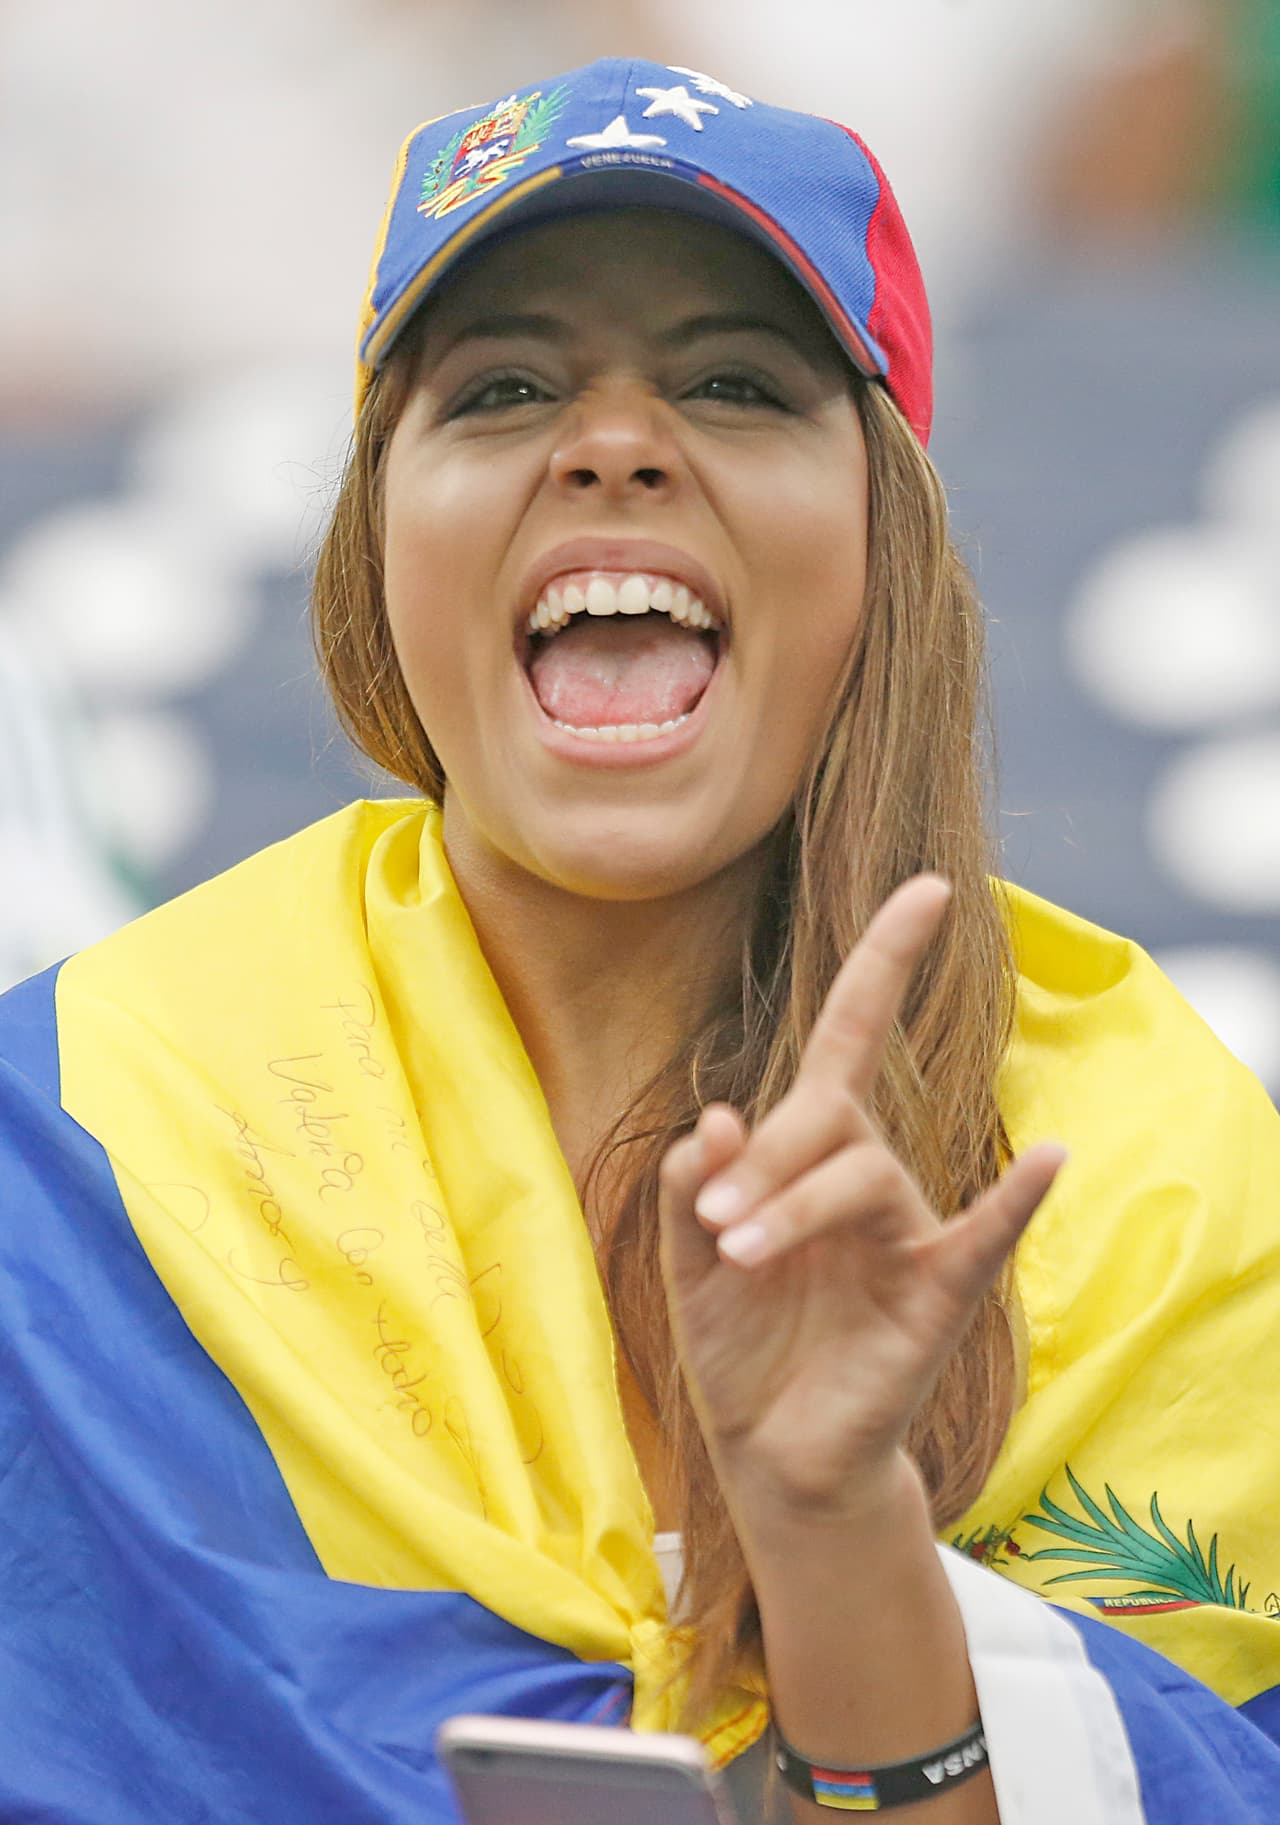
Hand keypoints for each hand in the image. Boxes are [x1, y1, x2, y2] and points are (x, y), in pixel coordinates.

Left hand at [656, 874, 1066, 1526]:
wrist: (772, 1455)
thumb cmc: (738, 1344)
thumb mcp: (687, 1260)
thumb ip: (694, 1189)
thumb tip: (719, 1117)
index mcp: (811, 1153)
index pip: (854, 1037)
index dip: (885, 961)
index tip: (930, 888)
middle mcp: (867, 1177)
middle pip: (831, 1113)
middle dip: (768, 1156)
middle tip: (715, 1223)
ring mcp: (909, 1233)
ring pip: (863, 1173)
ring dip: (794, 1206)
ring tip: (734, 1253)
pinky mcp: (938, 1296)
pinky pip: (983, 1237)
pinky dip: (1013, 1201)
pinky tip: (1048, 1160)